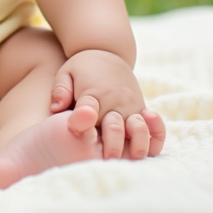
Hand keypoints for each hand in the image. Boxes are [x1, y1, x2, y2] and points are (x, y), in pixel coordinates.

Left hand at [49, 49, 165, 159]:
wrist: (108, 51)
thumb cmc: (82, 68)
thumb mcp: (66, 73)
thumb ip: (60, 90)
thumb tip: (56, 108)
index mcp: (93, 93)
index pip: (88, 108)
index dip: (83, 120)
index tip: (79, 131)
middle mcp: (114, 100)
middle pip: (114, 126)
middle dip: (112, 144)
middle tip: (107, 161)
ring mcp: (130, 105)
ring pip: (138, 127)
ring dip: (138, 143)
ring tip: (135, 157)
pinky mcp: (141, 108)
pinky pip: (154, 124)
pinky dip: (156, 133)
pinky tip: (151, 143)